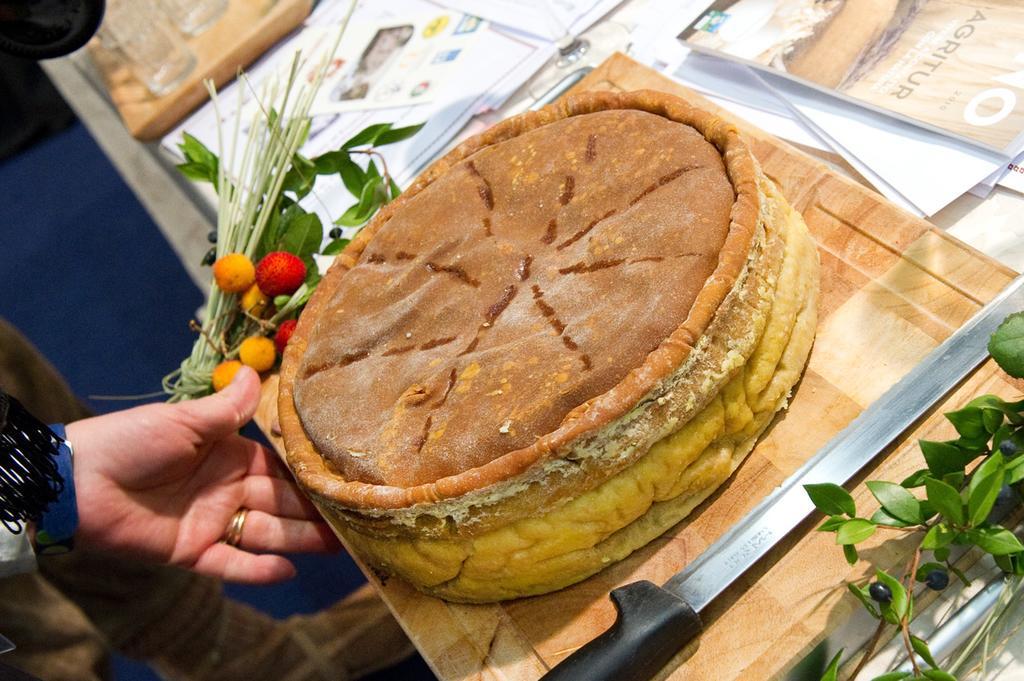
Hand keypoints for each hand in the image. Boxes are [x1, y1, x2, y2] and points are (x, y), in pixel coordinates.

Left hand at [66, 366, 338, 583]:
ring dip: (299, 540)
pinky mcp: (190, 552)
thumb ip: (226, 409)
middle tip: (356, 519)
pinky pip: (230, 564)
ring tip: (338, 547)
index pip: (280, 468)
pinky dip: (257, 570)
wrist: (77, 481)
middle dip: (316, 513)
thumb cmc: (130, 440)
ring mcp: (211, 522)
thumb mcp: (183, 421)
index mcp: (229, 455)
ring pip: (265, 533)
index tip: (344, 479)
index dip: (310, 475)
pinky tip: (288, 572)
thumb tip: (256, 372)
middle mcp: (228, 489)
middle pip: (281, 504)